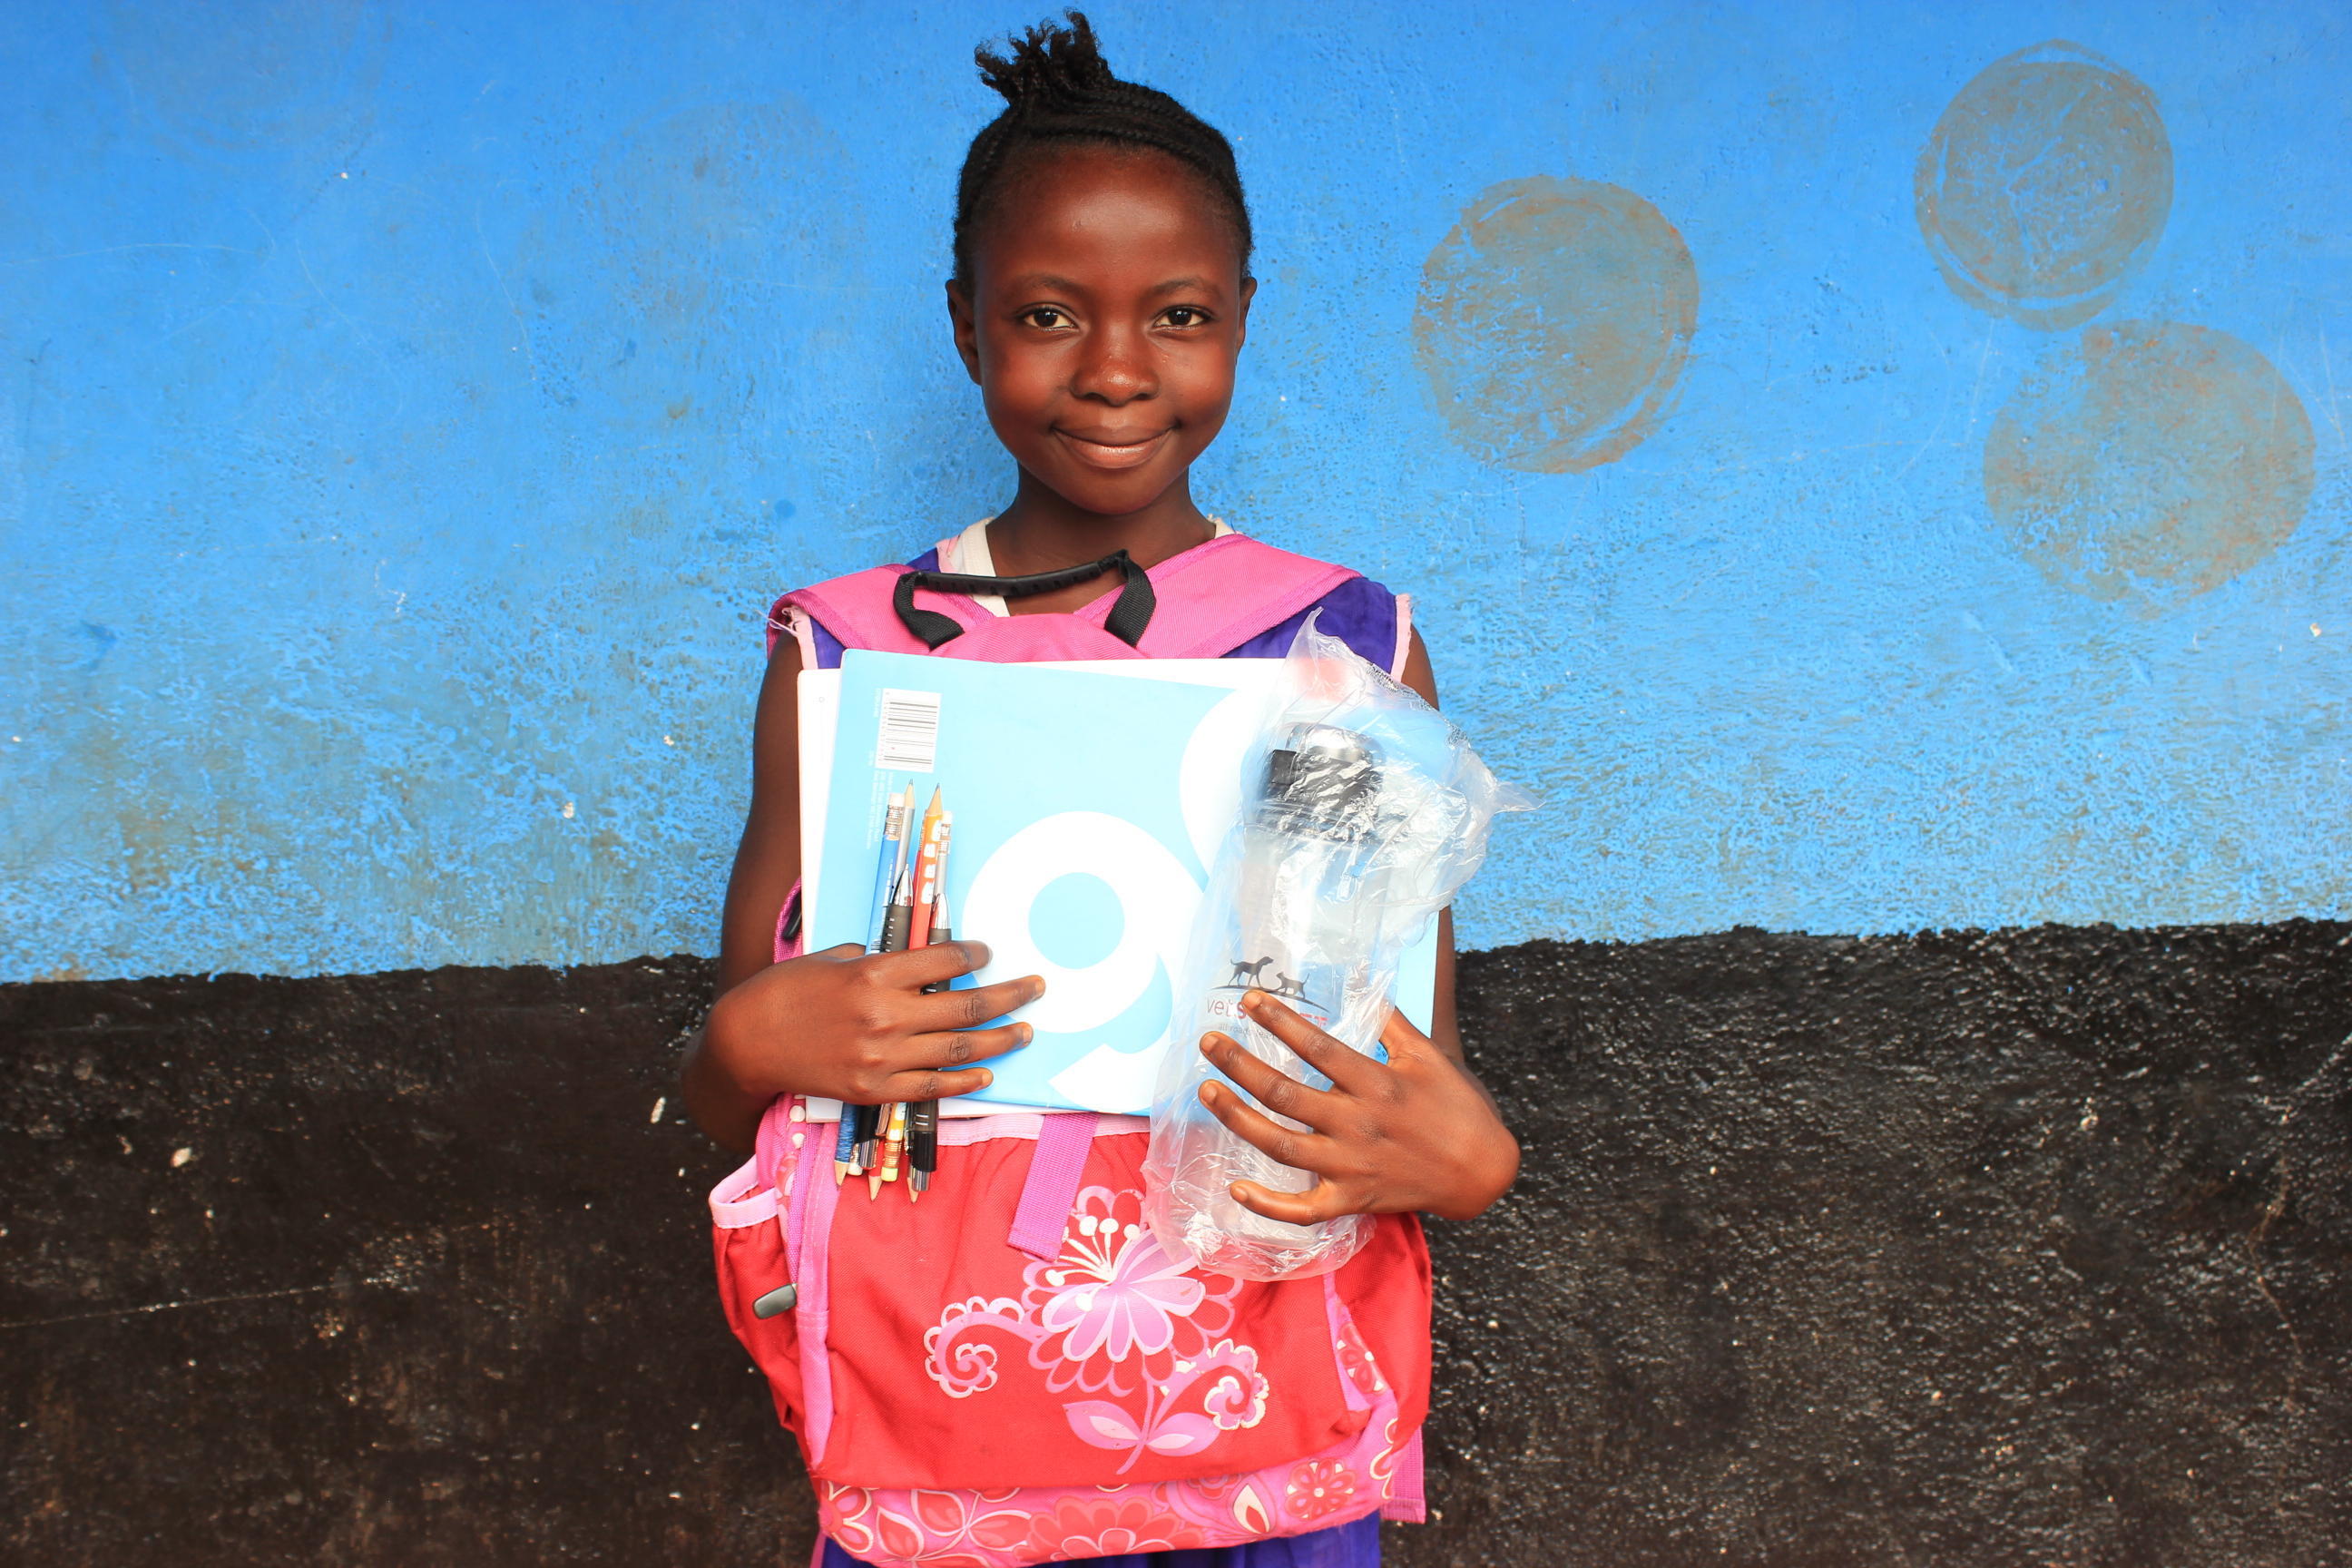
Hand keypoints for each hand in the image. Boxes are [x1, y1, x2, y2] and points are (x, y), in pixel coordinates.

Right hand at [695, 940, 1041, 1123]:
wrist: (747, 1042)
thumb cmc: (787, 991)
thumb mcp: (832, 958)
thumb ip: (879, 960)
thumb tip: (918, 963)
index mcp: (875, 974)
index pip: (945, 960)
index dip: (975, 954)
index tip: (989, 952)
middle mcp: (885, 1015)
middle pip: (965, 1005)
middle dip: (1009, 995)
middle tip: (1036, 988)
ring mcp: (881, 1057)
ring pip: (958, 1049)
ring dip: (999, 1039)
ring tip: (1024, 1030)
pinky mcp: (873, 1089)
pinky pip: (931, 1088)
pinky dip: (963, 1081)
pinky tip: (985, 1073)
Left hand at [1196, 990, 1519, 1223]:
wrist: (1481, 1170)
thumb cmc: (1454, 1105)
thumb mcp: (1427, 1055)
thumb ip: (1389, 1019)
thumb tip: (1360, 976)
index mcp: (1377, 1084)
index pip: (1317, 1047)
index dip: (1280, 1021)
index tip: (1248, 1000)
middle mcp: (1358, 1124)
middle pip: (1285, 1093)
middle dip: (1240, 1065)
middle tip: (1208, 1041)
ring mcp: (1352, 1166)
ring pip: (1281, 1145)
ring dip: (1238, 1118)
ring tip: (1206, 1091)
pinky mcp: (1352, 1199)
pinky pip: (1302, 1209)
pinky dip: (1268, 1204)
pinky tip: (1236, 1187)